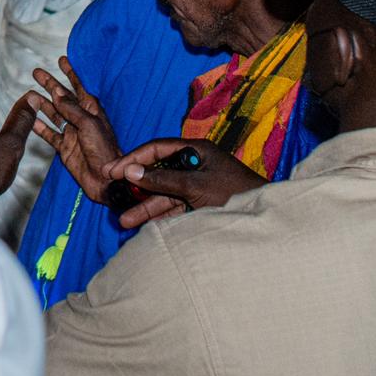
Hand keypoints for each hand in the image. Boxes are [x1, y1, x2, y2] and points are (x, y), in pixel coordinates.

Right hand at [23, 58, 123, 202]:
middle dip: (50, 84)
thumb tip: (57, 92)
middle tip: (36, 73)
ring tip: (29, 95)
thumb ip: (71, 108)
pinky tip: (31, 120)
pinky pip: (49, 134)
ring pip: (54, 114)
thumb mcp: (89, 124)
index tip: (62, 60)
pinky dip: (40, 127)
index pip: (79, 86)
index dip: (70, 73)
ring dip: (42, 104)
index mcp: (91, 110)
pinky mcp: (64, 148)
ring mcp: (72, 133)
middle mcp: (80, 119)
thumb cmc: (104, 151)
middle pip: (62, 97)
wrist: (105, 180)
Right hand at [103, 137, 264, 228]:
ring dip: (145, 207)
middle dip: (136, 187)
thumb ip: (163, 180)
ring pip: (164, 194)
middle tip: (111, 193)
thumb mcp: (196, 186)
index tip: (113, 170)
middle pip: (158, 173)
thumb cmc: (235, 193)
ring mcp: (197, 186)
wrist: (264, 220)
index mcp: (196, 151)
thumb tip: (131, 173)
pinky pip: (174, 209)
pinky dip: (160, 217)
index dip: (133, 159)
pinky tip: (144, 226)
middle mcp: (194, 166)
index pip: (157, 149)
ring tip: (125, 220)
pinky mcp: (200, 205)